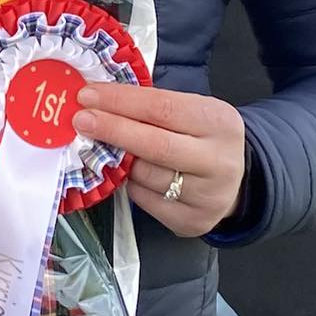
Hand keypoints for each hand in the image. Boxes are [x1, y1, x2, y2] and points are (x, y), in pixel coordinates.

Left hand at [72, 83, 246, 238]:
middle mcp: (219, 159)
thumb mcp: (190, 112)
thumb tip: (98, 99)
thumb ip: (152, 106)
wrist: (233, 183)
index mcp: (218, 121)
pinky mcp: (192, 221)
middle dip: (112, 129)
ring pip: (146, 175)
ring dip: (120, 160)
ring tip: (108, 148)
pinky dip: (131, 184)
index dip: (121, 101)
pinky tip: (132, 174)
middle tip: (81, 120)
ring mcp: (207, 194)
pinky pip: (146, 200)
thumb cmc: (200, 138)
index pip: (162, 107)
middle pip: (155, 144)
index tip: (88, 95)